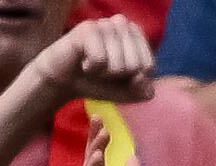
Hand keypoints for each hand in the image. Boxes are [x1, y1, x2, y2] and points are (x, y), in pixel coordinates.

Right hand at [29, 13, 154, 105]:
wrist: (66, 81)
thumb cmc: (101, 82)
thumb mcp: (130, 92)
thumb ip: (145, 90)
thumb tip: (141, 75)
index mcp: (137, 35)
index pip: (148, 66)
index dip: (133, 79)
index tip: (119, 73)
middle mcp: (122, 24)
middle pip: (136, 66)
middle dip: (119, 76)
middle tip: (104, 68)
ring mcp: (104, 24)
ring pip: (119, 65)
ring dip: (104, 73)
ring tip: (93, 65)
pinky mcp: (87, 28)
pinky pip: (100, 60)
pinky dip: (92, 68)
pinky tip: (84, 62)